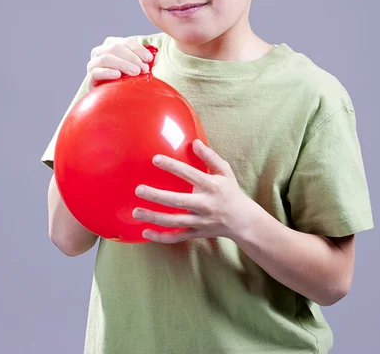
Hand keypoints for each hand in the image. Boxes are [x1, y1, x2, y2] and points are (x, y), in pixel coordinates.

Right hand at [86, 36, 153, 90]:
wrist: (114, 97)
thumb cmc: (127, 78)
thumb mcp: (137, 66)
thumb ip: (143, 60)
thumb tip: (153, 58)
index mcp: (111, 44)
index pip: (126, 42)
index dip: (138, 49)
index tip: (149, 59)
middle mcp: (100, 52)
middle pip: (115, 48)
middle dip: (132, 58)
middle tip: (143, 69)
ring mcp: (93, 64)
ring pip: (106, 58)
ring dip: (123, 64)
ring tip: (135, 72)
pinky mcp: (90, 78)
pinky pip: (96, 72)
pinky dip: (107, 72)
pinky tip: (118, 75)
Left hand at [132, 140, 249, 243]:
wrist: (243, 221)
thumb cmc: (231, 192)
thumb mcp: (225, 171)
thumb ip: (210, 157)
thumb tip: (195, 142)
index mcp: (211, 186)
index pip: (190, 174)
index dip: (172, 166)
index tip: (155, 159)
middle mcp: (205, 204)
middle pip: (178, 201)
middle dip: (157, 196)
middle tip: (139, 189)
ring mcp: (200, 221)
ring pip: (174, 222)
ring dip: (154, 217)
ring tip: (136, 211)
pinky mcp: (196, 233)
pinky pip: (177, 238)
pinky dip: (161, 237)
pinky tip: (145, 232)